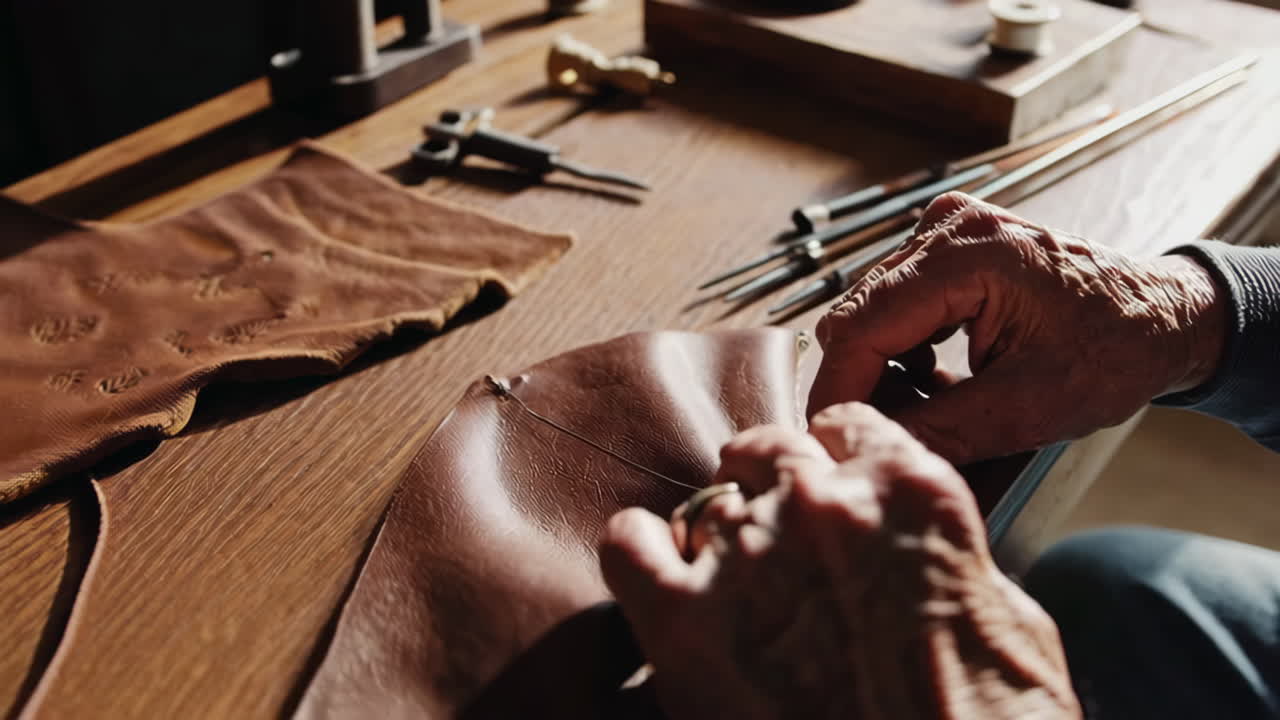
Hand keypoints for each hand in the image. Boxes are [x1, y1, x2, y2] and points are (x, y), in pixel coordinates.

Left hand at [600, 404, 1080, 719]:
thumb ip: (947, 555)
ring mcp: (746, 556)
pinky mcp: (684, 622)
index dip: (833, 459)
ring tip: (736, 591)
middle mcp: (819, 503)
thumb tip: (921, 553)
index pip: (844, 429)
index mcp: (908, 490)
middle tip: (777, 540)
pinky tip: (658, 570)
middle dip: (770, 488)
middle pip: (767, 454)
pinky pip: (629, 547)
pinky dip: (640, 551)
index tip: (824, 484)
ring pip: (707, 505)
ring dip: (719, 540)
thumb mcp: (1011, 621)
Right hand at [808, 192, 1226, 464]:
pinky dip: (900, 348)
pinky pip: (892, 303)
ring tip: (926, 407)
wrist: (1162, 316)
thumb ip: (941, 429)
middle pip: (856, 315)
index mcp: (969, 253)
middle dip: (860, 381)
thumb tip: (870, 447)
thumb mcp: (1029, 407)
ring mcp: (943, 231)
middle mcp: (946, 228)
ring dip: (882, 367)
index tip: (830, 439)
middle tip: (889, 434)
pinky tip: (934, 376)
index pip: (862, 324)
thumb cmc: (1116, 350)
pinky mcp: (945, 245)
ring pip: (868, 312)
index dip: (838, 389)